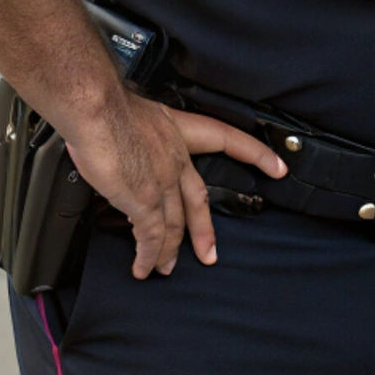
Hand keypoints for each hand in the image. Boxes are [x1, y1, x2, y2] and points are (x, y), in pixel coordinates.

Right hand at [63, 93, 287, 278]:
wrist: (96, 109)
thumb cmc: (105, 106)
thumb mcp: (136, 115)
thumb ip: (141, 137)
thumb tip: (128, 150)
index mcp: (178, 130)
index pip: (228, 139)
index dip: (256, 154)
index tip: (278, 167)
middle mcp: (176, 157)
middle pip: (199, 198)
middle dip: (204, 230)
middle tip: (210, 253)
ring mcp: (163, 180)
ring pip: (175, 222)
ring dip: (170, 249)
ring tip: (166, 268)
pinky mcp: (144, 200)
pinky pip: (151, 236)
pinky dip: (148, 255)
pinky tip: (145, 267)